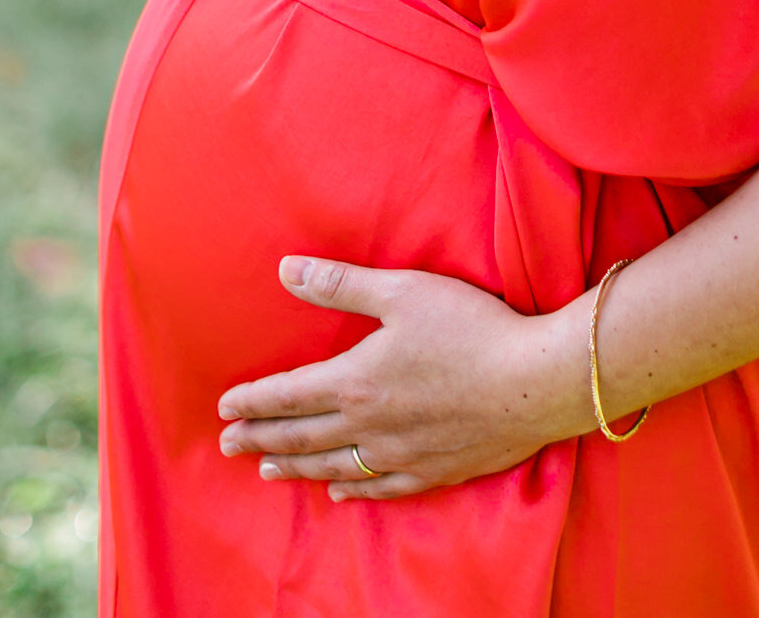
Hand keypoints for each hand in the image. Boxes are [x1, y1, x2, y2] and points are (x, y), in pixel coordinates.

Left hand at [216, 258, 593, 500]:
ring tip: (268, 469)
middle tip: (228, 445)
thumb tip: (286, 269)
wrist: (534, 382)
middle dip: (260, 438)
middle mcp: (369, 426)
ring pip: (333, 465)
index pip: (289, 395)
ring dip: (295, 466)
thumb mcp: (402, 291)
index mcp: (356, 380)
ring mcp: (401, 454)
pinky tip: (338, 489)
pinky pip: (379, 488)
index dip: (253, 400)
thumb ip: (341, 284)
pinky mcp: (433, 470)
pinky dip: (351, 489)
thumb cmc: (470, 327)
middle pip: (302, 436)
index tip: (224, 406)